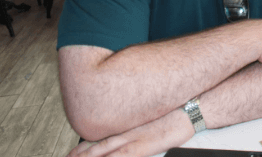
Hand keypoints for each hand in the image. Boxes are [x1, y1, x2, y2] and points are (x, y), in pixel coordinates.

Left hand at [66, 108, 193, 156]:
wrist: (189, 109)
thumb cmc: (175, 114)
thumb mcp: (152, 117)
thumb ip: (138, 125)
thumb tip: (127, 132)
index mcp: (128, 127)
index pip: (101, 138)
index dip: (84, 147)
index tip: (72, 153)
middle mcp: (127, 133)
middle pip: (97, 147)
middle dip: (81, 155)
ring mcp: (134, 140)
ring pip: (104, 152)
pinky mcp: (143, 148)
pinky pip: (121, 156)